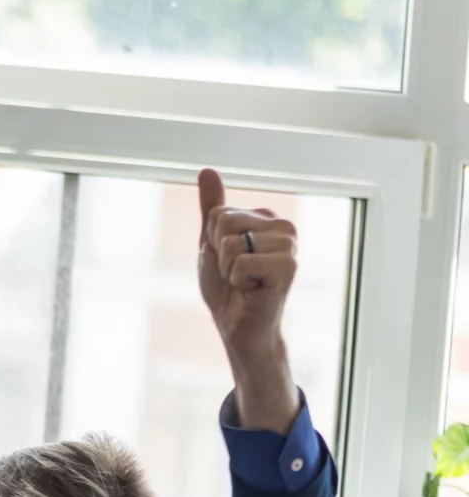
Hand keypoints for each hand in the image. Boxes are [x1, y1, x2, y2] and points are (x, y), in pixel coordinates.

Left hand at [195, 168, 299, 431]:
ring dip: (228, 270)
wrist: (240, 327)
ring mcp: (289, 245)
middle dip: (218, 255)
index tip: (227, 261)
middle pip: (223, 222)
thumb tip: (207, 170)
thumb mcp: (212, 243)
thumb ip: (212, 207)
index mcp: (265, 218)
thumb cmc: (228, 288)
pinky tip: (253, 290)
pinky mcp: (289, 265)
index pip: (218, 214)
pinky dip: (237, 281)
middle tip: (236, 274)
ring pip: (231, 244)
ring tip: (245, 282)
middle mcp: (282, 226)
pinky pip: (240, 263)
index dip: (212, 243)